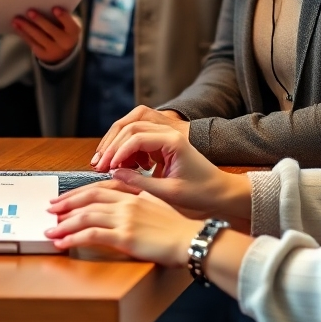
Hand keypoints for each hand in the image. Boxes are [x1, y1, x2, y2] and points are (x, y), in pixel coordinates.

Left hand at [12, 7, 80, 63]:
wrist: (64, 51)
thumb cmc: (64, 28)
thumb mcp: (67, 22)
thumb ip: (59, 15)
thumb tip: (41, 3)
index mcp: (73, 31)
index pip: (70, 24)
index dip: (63, 17)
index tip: (55, 8)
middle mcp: (65, 42)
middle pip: (51, 30)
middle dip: (40, 21)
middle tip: (29, 11)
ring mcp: (53, 50)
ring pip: (38, 37)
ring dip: (26, 27)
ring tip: (17, 18)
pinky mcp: (42, 54)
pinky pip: (31, 42)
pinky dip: (22, 33)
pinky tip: (16, 25)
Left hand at [45, 182, 202, 266]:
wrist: (192, 240)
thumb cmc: (179, 228)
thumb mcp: (158, 204)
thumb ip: (139, 196)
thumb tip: (125, 193)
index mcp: (133, 193)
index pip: (99, 188)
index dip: (79, 192)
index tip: (65, 198)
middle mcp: (126, 202)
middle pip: (88, 198)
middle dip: (66, 204)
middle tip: (50, 209)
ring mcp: (125, 218)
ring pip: (86, 216)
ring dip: (64, 224)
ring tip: (51, 231)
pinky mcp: (125, 237)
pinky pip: (91, 236)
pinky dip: (73, 238)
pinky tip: (63, 243)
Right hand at [95, 124, 251, 221]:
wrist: (221, 191)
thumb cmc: (201, 193)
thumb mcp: (169, 192)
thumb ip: (139, 183)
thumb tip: (114, 175)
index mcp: (172, 140)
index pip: (136, 137)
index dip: (118, 152)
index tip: (108, 168)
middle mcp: (167, 132)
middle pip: (130, 128)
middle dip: (112, 146)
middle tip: (99, 165)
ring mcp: (164, 136)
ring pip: (131, 132)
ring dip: (116, 146)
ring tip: (106, 166)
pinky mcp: (161, 143)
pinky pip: (138, 140)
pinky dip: (126, 151)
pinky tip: (123, 168)